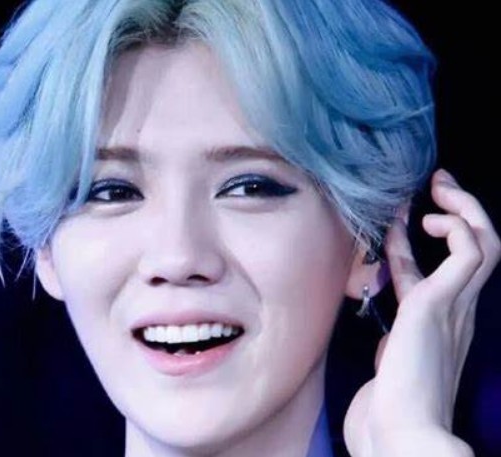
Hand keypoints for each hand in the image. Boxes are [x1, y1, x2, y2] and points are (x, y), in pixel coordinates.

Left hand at [343, 169, 499, 456]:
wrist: (398, 433)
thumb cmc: (388, 404)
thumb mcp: (389, 356)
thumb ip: (394, 334)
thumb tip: (382, 317)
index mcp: (441, 322)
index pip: (438, 271)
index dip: (418, 240)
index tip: (402, 215)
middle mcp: (458, 311)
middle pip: (478, 249)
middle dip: (460, 210)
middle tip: (439, 184)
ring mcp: (457, 307)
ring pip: (484, 242)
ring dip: (465, 209)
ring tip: (439, 189)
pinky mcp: (442, 303)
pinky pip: (469, 252)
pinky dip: (457, 228)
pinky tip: (428, 221)